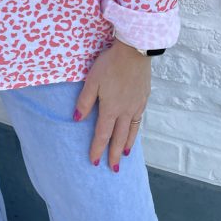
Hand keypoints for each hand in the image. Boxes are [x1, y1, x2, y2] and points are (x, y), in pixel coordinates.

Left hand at [73, 38, 151, 171]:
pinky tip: (133, 131)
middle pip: (119, 137)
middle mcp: (125, 111)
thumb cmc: (110, 64)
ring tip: (124, 155)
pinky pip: (138, 120)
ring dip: (126, 144)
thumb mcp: (92, 80)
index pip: (103, 134)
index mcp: (111, 108)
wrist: (134, 52)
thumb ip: (85, 101)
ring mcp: (136, 105)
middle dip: (114, 154)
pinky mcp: (143, 98)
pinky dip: (135, 130)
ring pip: (131, 131)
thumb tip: (76, 119)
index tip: (94, 161)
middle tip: (113, 169)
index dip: (98, 148)